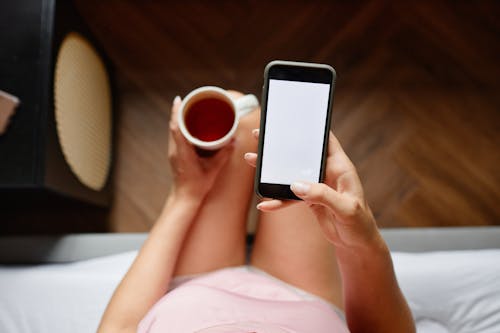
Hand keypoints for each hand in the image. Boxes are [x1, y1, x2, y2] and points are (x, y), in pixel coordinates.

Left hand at [168, 96, 233, 200]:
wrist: (185, 198)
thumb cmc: (198, 185)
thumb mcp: (214, 168)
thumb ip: (224, 154)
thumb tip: (234, 140)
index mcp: (182, 152)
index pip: (176, 127)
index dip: (176, 112)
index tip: (179, 100)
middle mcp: (175, 150)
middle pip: (173, 125)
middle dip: (178, 111)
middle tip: (187, 99)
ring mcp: (173, 152)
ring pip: (174, 131)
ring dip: (179, 119)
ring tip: (187, 108)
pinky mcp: (175, 155)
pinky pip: (176, 137)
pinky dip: (180, 128)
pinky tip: (188, 125)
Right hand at [244, 130, 382, 252]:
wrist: (357, 244)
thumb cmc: (360, 224)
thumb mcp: (345, 208)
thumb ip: (322, 195)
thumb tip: (296, 185)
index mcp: (340, 167)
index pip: (326, 140)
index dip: (311, 128)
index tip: (292, 119)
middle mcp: (327, 173)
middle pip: (301, 154)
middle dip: (281, 146)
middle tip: (261, 136)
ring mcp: (317, 186)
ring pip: (291, 173)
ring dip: (272, 170)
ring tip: (252, 161)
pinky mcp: (309, 199)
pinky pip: (289, 196)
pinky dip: (277, 200)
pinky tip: (265, 204)